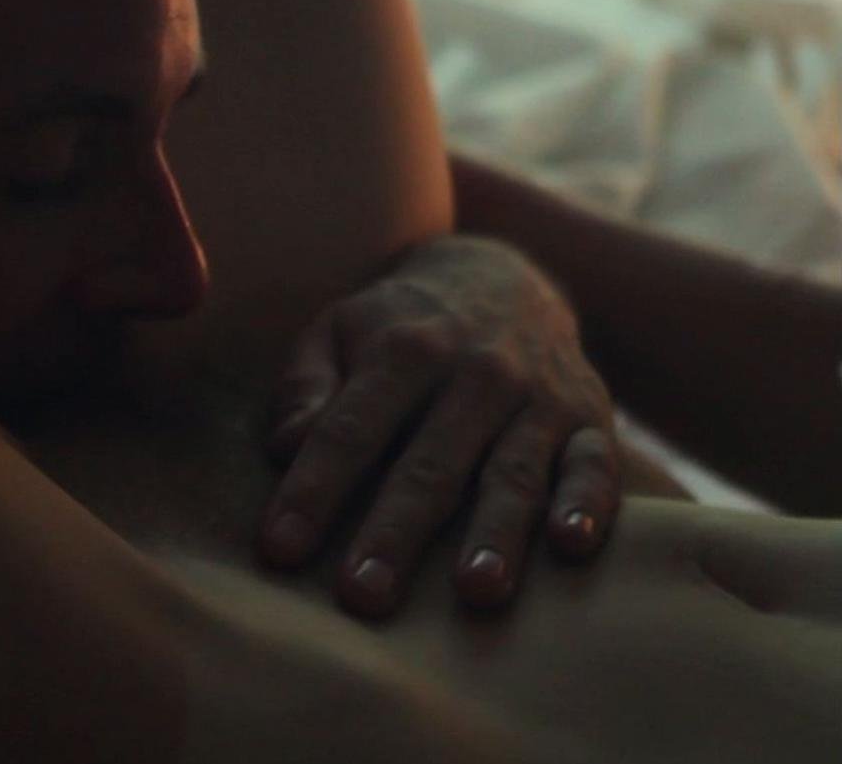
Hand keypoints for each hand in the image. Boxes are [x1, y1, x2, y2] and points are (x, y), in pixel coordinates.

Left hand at [257, 235, 620, 617]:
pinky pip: (594, 465)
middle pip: (429, 465)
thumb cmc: (396, 328)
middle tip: (363, 595)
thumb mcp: (335, 333)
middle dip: (395, 532)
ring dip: (495, 534)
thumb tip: (286, 448)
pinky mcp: (590, 419)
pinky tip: (571, 545)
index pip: (349, 430)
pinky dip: (589, 505)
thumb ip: (304, 390)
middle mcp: (474, 372)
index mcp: (401, 350)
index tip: (278, 549)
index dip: (312, 490)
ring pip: (512, 474)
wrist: (503, 278)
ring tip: (474, 591)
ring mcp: (537, 397)